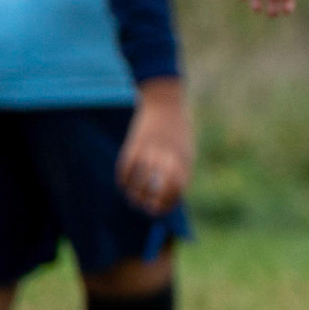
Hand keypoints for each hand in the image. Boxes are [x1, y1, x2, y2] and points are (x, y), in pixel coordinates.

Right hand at [118, 78, 192, 215]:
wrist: (165, 101)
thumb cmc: (177, 129)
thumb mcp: (185, 150)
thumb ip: (179, 171)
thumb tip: (170, 195)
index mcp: (184, 160)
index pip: (177, 189)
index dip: (167, 203)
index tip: (159, 208)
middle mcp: (168, 157)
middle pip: (158, 188)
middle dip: (149, 202)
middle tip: (143, 206)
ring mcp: (151, 150)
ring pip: (140, 180)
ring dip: (134, 193)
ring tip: (132, 197)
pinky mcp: (135, 143)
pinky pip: (126, 167)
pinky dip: (123, 179)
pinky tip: (123, 183)